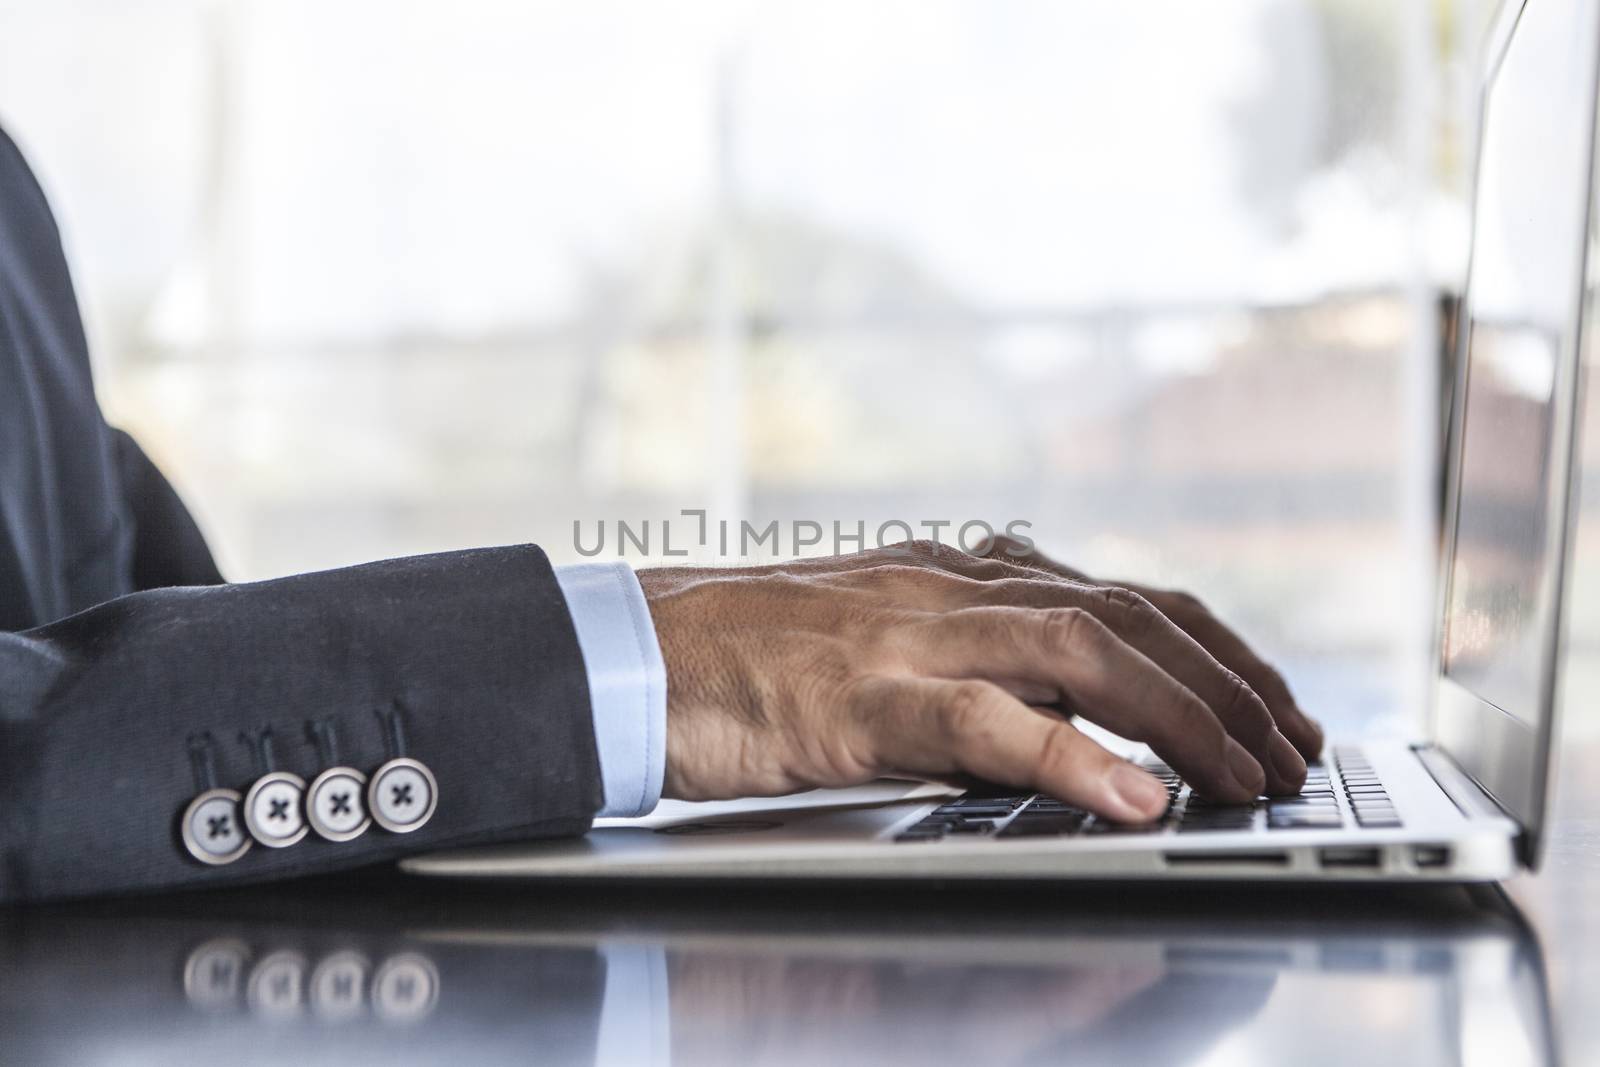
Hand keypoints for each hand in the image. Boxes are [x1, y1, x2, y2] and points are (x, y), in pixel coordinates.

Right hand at [639, 539, 1321, 822]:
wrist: (630, 652)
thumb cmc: (746, 660)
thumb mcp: (880, 646)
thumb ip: (968, 667)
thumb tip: (1063, 727)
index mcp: (960, 577)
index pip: (1123, 595)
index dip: (1216, 649)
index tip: (1275, 703)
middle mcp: (953, 589)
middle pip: (1130, 614)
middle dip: (1232, 681)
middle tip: (1296, 748)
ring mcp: (910, 634)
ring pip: (1084, 650)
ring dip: (1185, 712)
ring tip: (1251, 774)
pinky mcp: (862, 696)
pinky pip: (985, 720)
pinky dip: (1070, 757)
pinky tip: (1134, 797)